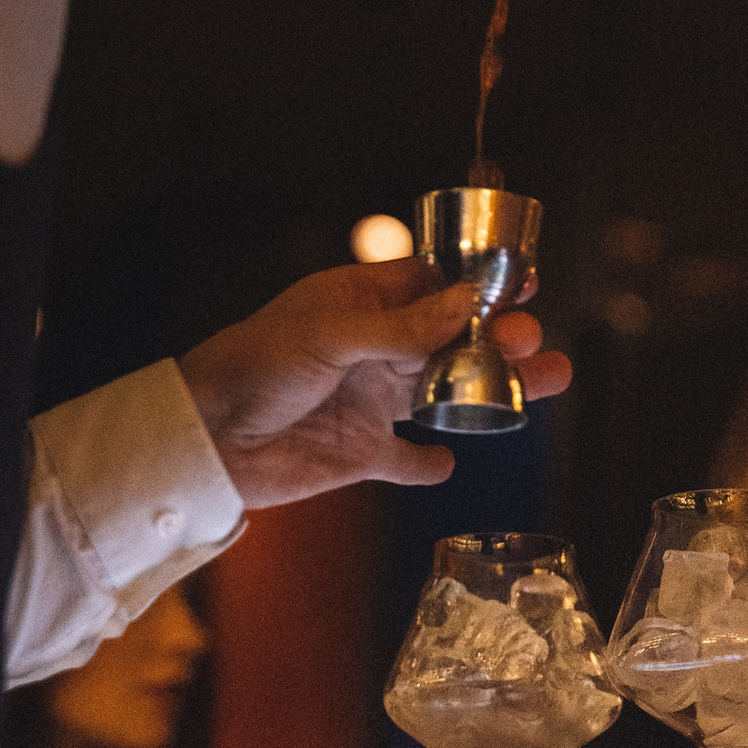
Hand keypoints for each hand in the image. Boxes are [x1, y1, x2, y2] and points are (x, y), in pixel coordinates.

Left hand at [176, 257, 570, 509]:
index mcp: (362, 304)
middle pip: (453, 340)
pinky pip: (404, 459)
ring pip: (446, 394)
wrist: (204, 438)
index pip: (433, 285)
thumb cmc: (254, 363)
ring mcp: (369, 400)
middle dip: (500, 340)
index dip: (478, 285)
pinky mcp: (359, 453)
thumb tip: (468, 302)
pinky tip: (445, 461)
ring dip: (492, 393)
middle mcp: (373, 349)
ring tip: (544, 387)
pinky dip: (426, 463)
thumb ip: (402, 327)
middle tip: (534, 344)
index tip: (524, 284)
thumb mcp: (329, 335)